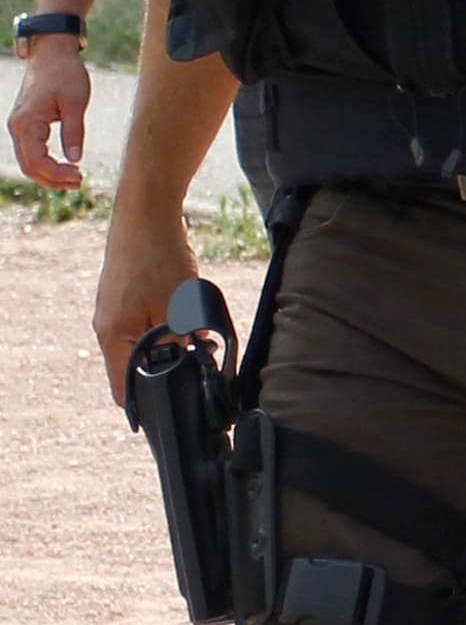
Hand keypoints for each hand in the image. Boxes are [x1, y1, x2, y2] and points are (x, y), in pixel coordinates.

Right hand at [9, 38, 90, 188]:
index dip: (56, 175)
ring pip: (28, 161)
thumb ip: (74, 131)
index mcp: (27, 123)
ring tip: (74, 178)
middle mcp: (17, 127)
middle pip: (29, 166)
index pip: (36, 161)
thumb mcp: (75, 101)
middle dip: (53, 179)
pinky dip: (45, 163)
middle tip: (79, 182)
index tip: (79, 177)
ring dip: (49, 174)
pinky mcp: (26, 124)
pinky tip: (64, 167)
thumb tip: (75, 159)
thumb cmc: (66, 74)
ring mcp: (19, 126)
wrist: (52, 54)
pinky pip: (31, 151)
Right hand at [93, 206, 198, 405]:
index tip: (174, 411)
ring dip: (170, 343)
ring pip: (143, 341)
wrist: (147, 213)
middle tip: (198, 365)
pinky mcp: (126, 296)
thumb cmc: (158, 258)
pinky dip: (166, 323)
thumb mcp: (177, 306)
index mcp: (113, 337)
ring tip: (198, 338)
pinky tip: (188, 314)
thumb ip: (179, 341)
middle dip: (166, 368)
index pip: (124, 388)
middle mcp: (108, 327)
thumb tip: (189, 365)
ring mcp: (115, 311)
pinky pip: (145, 321)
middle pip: (135, 365)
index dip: (148, 403)